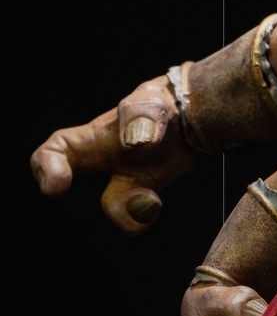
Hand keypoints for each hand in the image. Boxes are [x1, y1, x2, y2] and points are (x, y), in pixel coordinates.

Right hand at [30, 76, 195, 234]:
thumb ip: (143, 117)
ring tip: (151, 200)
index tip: (59, 186)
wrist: (190, 115)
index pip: (56, 150)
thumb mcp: (153, 103)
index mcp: (94, 137)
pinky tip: (154, 204)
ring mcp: (126, 177)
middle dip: (62, 191)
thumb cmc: (161, 104)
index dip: (46, 167)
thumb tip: (137, 143)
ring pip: (113, 204)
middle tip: (75, 200)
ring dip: (128, 210)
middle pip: (67, 179)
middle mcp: (103, 160)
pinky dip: (144, 213)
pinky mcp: (147, 189)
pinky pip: (139, 211)